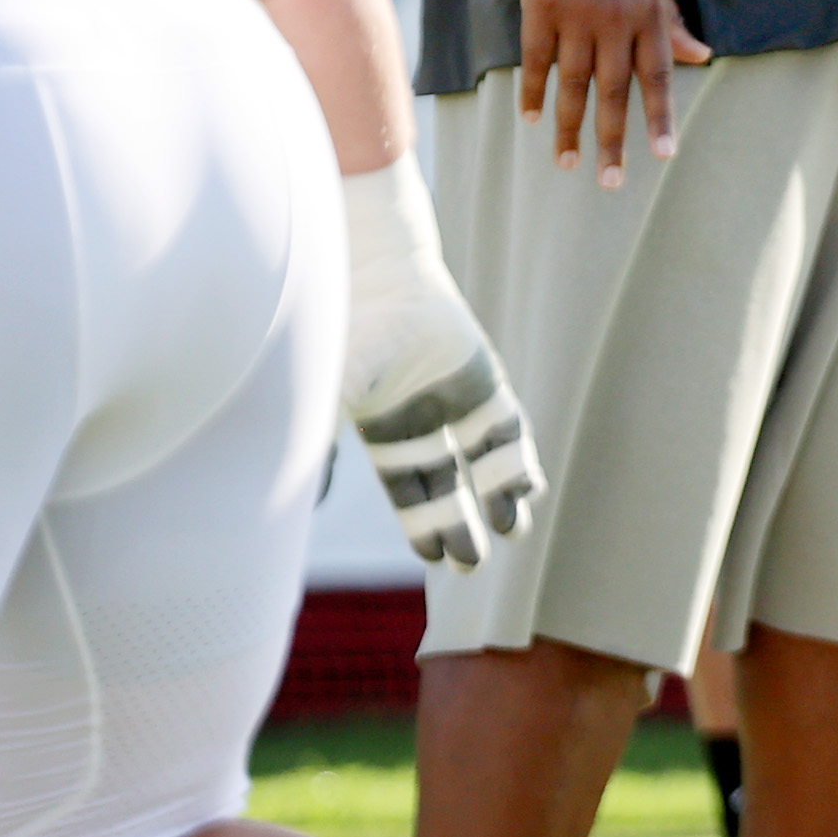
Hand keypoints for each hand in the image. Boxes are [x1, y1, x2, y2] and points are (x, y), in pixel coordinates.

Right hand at [340, 155, 538, 569]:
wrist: (366, 273)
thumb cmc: (334, 332)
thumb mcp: (320, 397)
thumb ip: (317, 450)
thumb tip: (308, 505)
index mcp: (378, 424)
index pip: (405, 484)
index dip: (420, 520)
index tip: (434, 556)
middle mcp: (418, 413)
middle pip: (444, 479)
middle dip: (457, 521)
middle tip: (471, 563)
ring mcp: (451, 394)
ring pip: (481, 456)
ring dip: (497, 494)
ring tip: (513, 532)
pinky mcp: (480, 375)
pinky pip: (505, 423)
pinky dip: (516, 455)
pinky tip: (529, 488)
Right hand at [516, 0, 707, 183]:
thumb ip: (671, 22)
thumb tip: (701, 57)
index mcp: (649, 13)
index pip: (657, 77)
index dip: (660, 117)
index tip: (664, 154)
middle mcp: (616, 19)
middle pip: (614, 91)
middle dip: (612, 140)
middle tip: (611, 182)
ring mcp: (576, 14)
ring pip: (573, 83)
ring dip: (569, 126)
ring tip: (565, 163)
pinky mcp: (540, 6)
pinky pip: (537, 58)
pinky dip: (535, 89)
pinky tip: (532, 118)